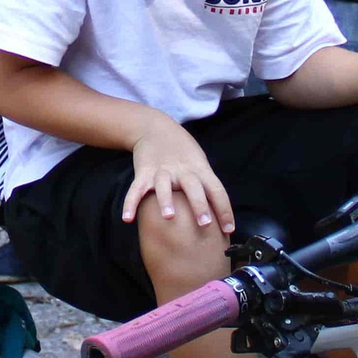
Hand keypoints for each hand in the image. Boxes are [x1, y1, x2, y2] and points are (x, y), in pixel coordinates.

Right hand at [124, 118, 231, 233]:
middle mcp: (182, 171)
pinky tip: (127, 218)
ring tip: (169, 216)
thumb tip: (218, 215)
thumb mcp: (199, 164)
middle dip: (199, 204)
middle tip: (205, 223)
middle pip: (193, 187)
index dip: (224, 209)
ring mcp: (162, 171)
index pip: (216, 190)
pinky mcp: (143, 172)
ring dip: (166, 201)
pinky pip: (136, 189)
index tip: (229, 229)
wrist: (155, 127)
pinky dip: (130, 203)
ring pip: (164, 186)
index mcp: (200, 170)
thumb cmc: (183, 152)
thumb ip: (206, 185)